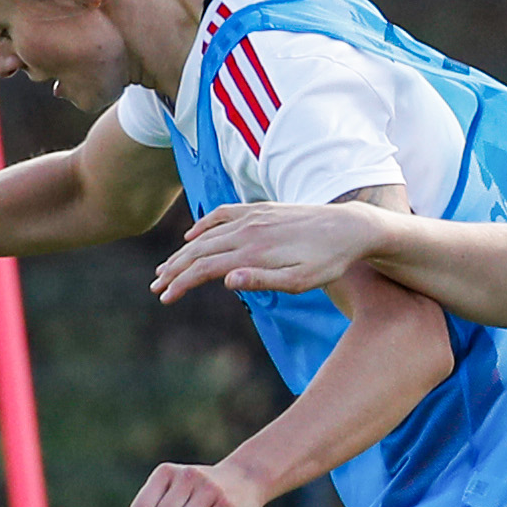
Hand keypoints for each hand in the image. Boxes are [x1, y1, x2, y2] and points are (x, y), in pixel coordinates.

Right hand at [149, 201, 389, 303]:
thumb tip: (225, 281)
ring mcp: (253, 217)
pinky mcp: (261, 209)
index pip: (205, 268)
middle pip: (199, 251)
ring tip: (166, 267)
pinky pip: (223, 214)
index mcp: (253, 251)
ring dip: (183, 252)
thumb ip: (262, 281)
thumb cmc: (328, 262)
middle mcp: (248, 230)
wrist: (349, 228)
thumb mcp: (300, 281)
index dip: (181, 282)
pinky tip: (191, 236)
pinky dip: (202, 225)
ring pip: (207, 234)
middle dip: (174, 270)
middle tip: (156, 287)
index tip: (165, 297)